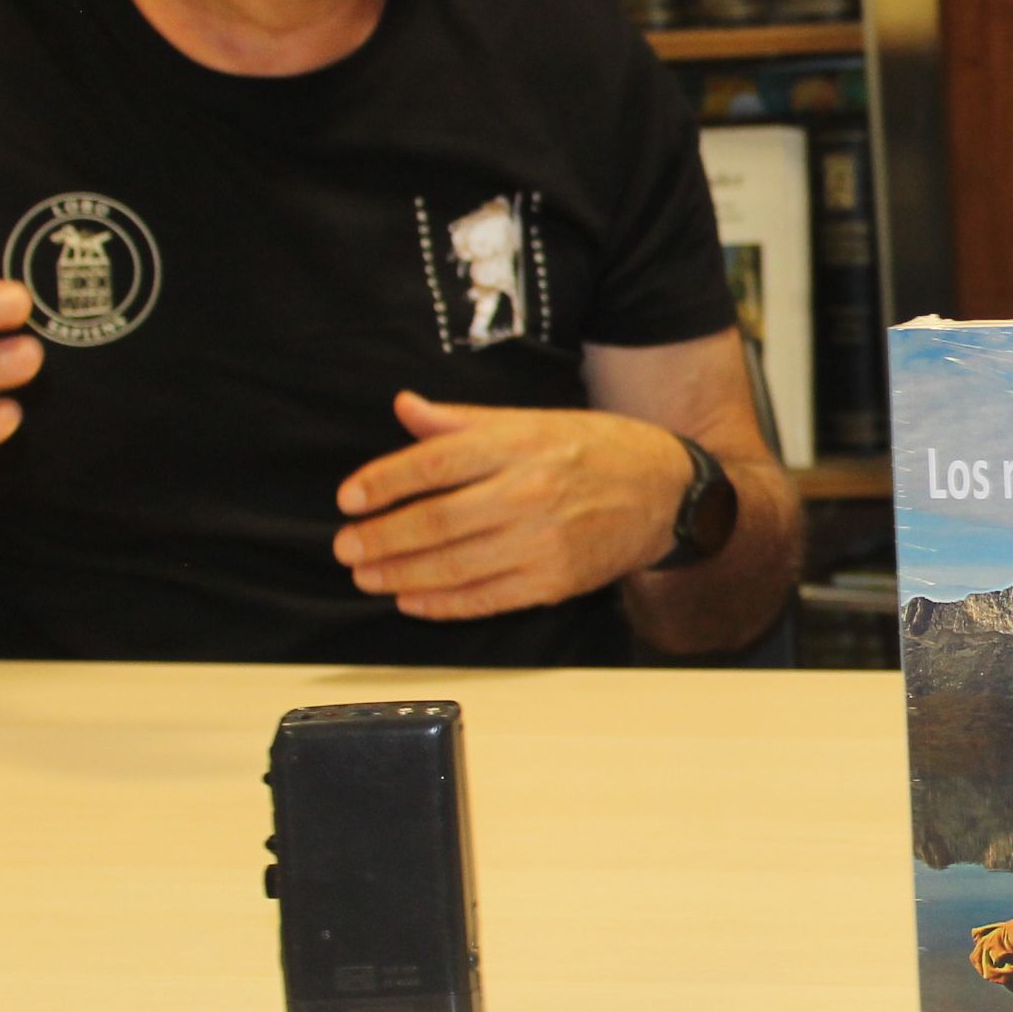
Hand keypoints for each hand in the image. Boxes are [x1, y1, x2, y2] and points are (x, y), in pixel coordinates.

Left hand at [333, 391, 692, 620]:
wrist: (666, 491)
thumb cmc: (595, 450)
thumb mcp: (533, 421)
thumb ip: (464, 422)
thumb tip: (404, 407)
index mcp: (519, 444)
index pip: (435, 463)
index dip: (384, 482)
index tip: (348, 498)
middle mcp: (530, 492)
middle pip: (437, 521)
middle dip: (381, 537)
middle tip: (346, 546)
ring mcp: (544, 542)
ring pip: (455, 566)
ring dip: (401, 575)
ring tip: (367, 575)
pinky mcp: (556, 581)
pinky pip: (487, 598)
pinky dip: (443, 604)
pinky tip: (412, 600)